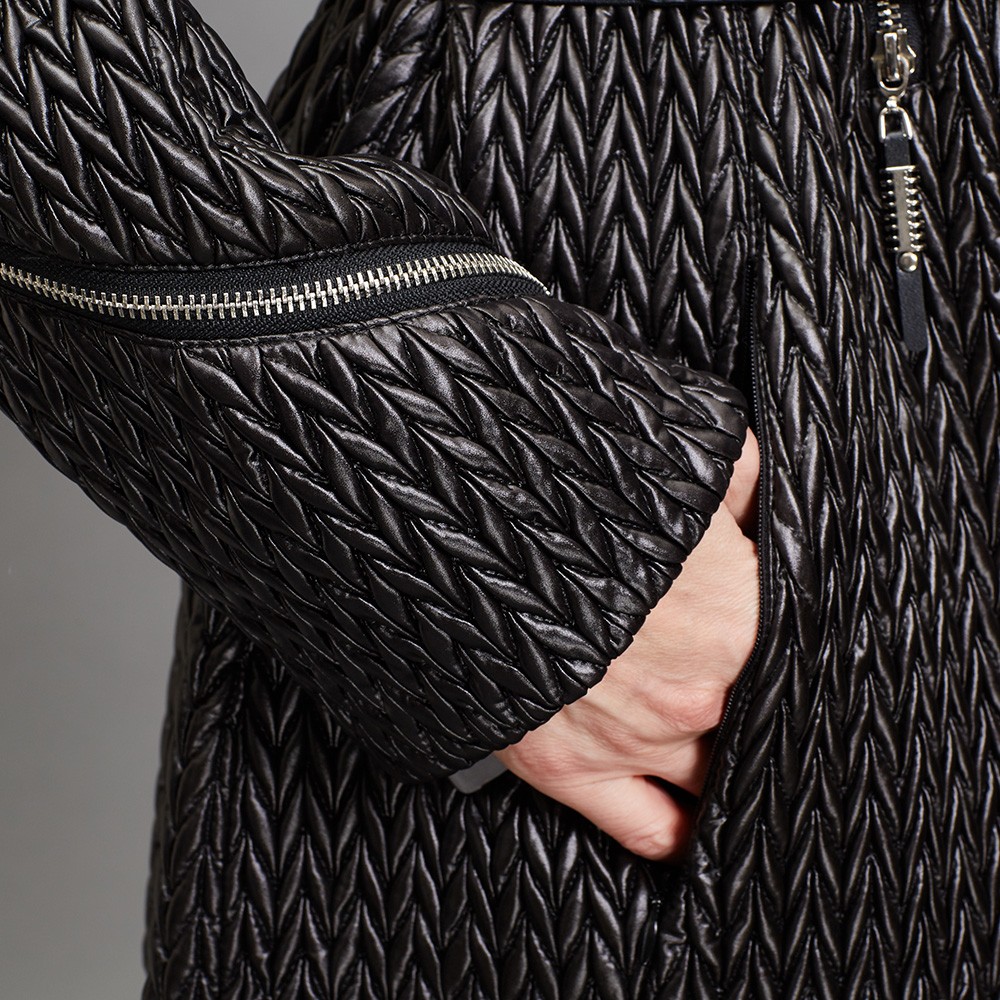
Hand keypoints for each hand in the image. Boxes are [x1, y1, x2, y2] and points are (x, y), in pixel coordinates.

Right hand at [494, 427, 760, 860]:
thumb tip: (770, 502)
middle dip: (758, 701)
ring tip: (713, 729)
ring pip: (715, 778)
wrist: (461, 524)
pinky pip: (650, 830)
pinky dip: (680, 834)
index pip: (805, 656)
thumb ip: (746, 486)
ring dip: (723, 760)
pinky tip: (697, 824)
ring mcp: (634, 739)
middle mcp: (698, 696)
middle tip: (739, 676)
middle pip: (760, 723)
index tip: (781, 635)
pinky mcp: (569, 766)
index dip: (795, 643)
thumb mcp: (682, 461)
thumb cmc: (568, 490)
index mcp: (739, 620)